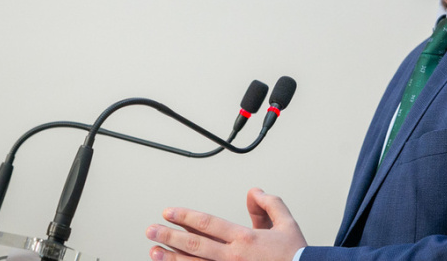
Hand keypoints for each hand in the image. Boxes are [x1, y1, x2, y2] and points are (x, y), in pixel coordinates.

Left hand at [145, 188, 307, 260]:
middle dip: (169, 236)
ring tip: (153, 252)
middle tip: (151, 230)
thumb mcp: (286, 223)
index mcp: (245, 239)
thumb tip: (253, 192)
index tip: (169, 212)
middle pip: (194, 245)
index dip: (186, 217)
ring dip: (172, 259)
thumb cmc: (295, 256)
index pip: (208, 224)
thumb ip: (269, 204)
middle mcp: (234, 257)